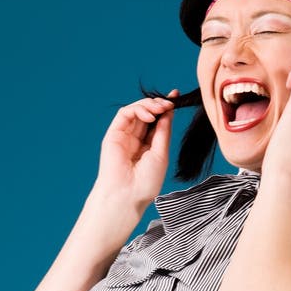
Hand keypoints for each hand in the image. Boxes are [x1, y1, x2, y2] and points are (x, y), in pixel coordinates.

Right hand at [90, 89, 178, 216]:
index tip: (176, 96)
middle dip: (159, 105)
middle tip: (169, 104)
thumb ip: (163, 131)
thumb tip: (169, 112)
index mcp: (148, 147)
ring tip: (160, 109)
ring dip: (150, 105)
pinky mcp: (114, 133)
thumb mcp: (161, 153)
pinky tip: (149, 115)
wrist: (128, 194)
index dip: (166, 109)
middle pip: (148, 114)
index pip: (157, 122)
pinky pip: (125, 113)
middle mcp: (136, 139)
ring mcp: (124, 135)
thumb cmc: (146, 181)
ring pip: (136, 110)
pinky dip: (138, 109)